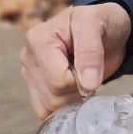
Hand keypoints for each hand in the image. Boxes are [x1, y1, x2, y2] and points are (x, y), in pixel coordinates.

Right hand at [20, 1, 131, 118]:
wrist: (104, 29)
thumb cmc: (99, 22)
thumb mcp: (96, 24)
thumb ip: (91, 52)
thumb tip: (87, 84)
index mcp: (38, 39)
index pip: (58, 80)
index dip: (81, 81)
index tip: (93, 68)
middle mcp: (28, 57)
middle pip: (53, 97)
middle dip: (78, 91)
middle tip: (90, 74)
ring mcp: (29, 73)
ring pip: (48, 107)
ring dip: (73, 100)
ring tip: (82, 79)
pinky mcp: (35, 87)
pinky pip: (44, 111)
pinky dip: (64, 107)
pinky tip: (74, 91)